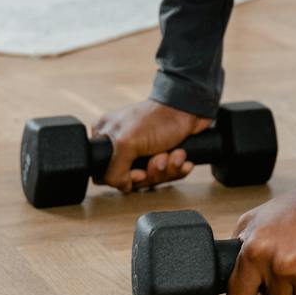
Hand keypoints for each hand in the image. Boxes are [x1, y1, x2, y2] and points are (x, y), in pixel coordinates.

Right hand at [90, 99, 210, 193]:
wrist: (190, 108)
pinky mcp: (163, 153)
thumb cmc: (157, 118)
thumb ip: (114, 170)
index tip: (139, 172)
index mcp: (106, 138)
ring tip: (174, 155)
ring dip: (167, 169)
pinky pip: (168, 174)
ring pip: (152, 178)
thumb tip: (122, 186)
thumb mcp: (126, 143)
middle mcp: (123, 145)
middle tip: (160, 159)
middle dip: (152, 172)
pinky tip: (181, 157)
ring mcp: (143, 150)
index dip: (124, 178)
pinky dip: (177, 168)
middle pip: (131, 179)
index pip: (105, 174)